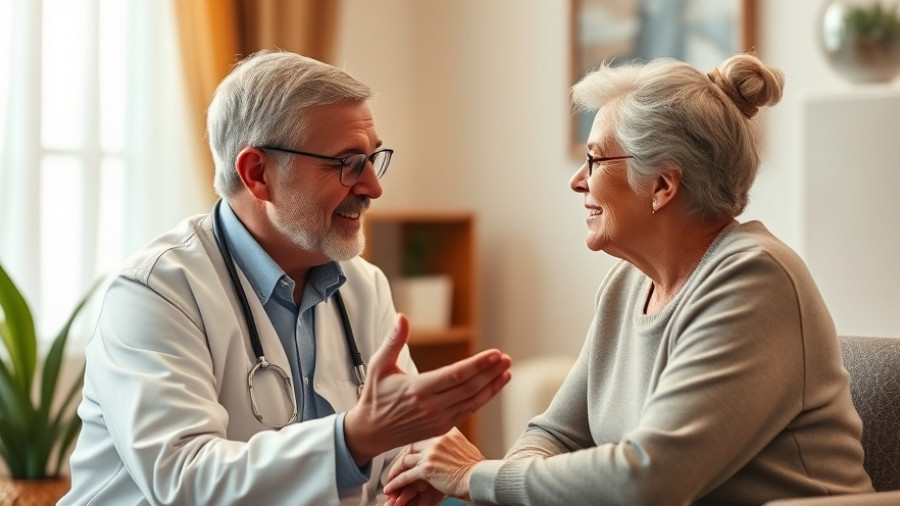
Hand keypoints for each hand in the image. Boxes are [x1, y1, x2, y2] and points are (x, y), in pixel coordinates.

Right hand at [344, 314, 511, 464]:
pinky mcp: (442, 428)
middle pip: (469, 388)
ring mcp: (438, 420)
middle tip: (506, 358)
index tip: (495, 354)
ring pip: (472, 402)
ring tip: (507, 371)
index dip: (478, 365)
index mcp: (418, 389)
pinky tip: (494, 386)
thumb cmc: (375, 396)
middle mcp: (431, 407)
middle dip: (491, 373)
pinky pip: (468, 411)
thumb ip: (393, 341)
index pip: (455, 375)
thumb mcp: (378, 365)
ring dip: (492, 386)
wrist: (371, 432)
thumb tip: (402, 317)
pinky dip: (483, 399)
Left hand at [383, 428, 484, 502]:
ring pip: (405, 460)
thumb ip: (450, 441)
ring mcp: (431, 453)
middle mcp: (436, 438)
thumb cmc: (475, 466)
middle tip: (395, 466)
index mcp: (446, 430)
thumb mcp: (464, 444)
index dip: (412, 444)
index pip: (421, 434)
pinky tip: (390, 488)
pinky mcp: (427, 468)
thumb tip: (444, 444)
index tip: (406, 451)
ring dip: (395, 471)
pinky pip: (406, 475)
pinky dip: (396, 482)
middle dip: (401, 457)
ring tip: (390, 478)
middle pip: (410, 445)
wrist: (480, 478)